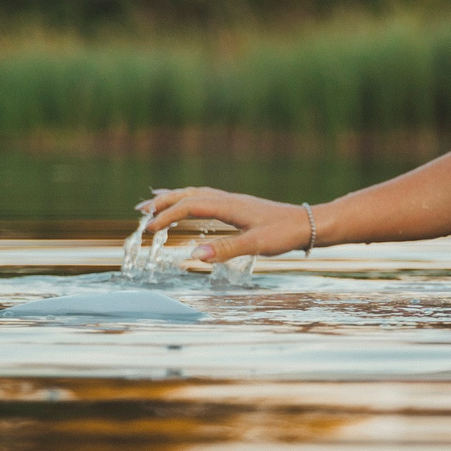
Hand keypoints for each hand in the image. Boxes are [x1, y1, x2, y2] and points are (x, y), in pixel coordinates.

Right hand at [139, 187, 312, 269]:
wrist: (310, 224)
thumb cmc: (285, 233)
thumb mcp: (257, 245)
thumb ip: (226, 249)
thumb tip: (194, 255)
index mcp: (229, 206)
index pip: (190, 206)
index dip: (167, 216)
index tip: (149, 229)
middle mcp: (229, 200)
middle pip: (189, 195)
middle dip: (163, 202)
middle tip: (140, 211)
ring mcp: (234, 202)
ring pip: (197, 194)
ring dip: (174, 199)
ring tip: (154, 204)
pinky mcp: (240, 208)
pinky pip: (207, 199)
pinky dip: (190, 200)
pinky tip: (189, 208)